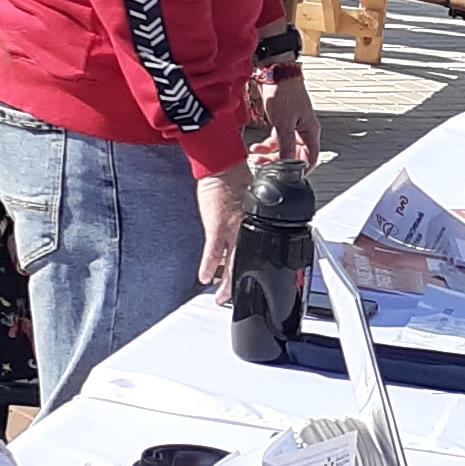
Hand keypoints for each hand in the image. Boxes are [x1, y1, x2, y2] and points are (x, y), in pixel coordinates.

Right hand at [198, 160, 247, 289]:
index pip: (260, 252)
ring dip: (226, 282)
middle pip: (247, 263)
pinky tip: (205, 277)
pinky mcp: (216, 226)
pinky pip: (213, 252)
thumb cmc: (238, 180)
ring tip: (222, 297)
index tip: (256, 283)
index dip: (258, 270)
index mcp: (257, 224)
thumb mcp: (253, 203)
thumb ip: (254, 219)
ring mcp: (232, 229)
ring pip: (233, 263)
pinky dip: (209, 266)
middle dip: (241, 284)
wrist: (224, 167)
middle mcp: (247, 229)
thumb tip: (254, 228)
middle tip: (237, 299)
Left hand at [245, 57, 322, 170]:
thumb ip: (286, 146)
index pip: (311, 158)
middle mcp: (304, 131)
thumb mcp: (284, 124)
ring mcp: (293, 126)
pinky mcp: (283, 122)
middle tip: (264, 166)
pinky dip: (267, 144)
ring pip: (283, 148)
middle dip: (278, 162)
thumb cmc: (285, 93)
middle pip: (294, 155)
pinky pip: (276, 139)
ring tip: (256, 156)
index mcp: (311, 131)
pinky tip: (256, 147)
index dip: (301, 171)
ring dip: (269, 154)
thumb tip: (288, 164)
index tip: (288, 178)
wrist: (276, 72)